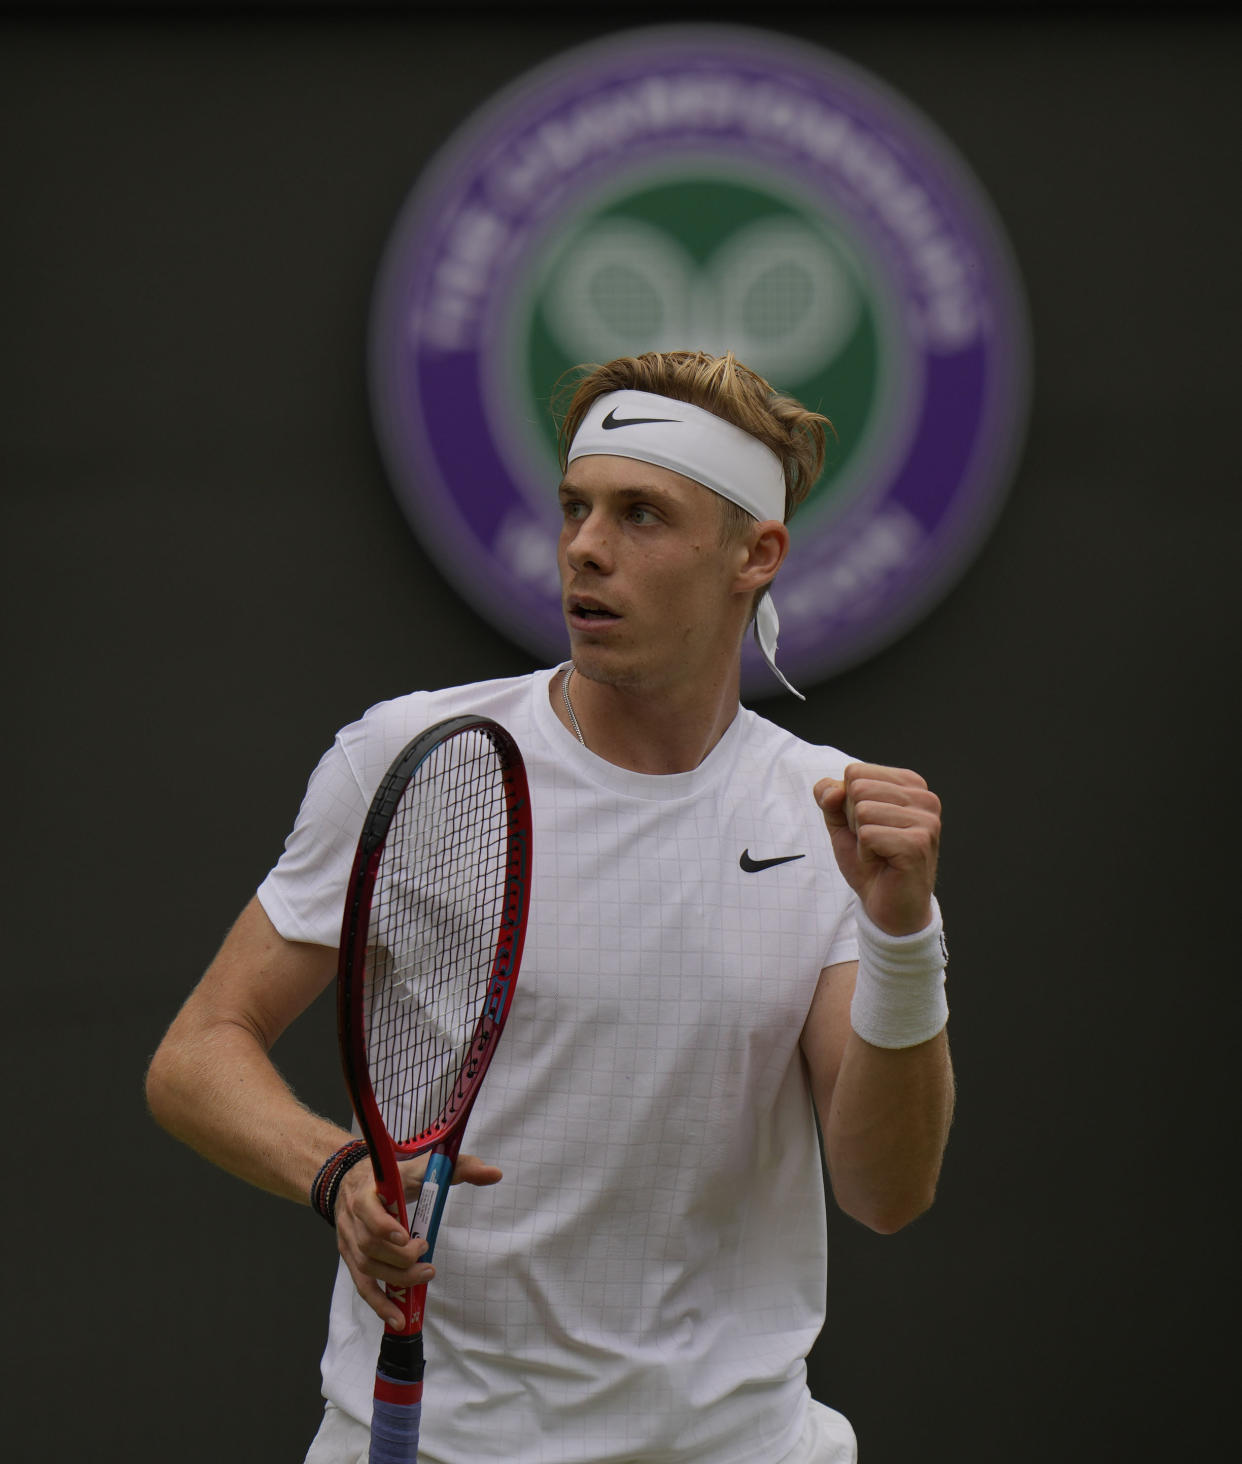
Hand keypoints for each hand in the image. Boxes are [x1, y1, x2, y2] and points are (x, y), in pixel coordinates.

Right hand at [334, 1151, 502, 1326]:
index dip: (383, 1226)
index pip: (367, 1209)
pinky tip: (397, 1319)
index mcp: (368, 1191)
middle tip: (426, 1256)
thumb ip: (460, 1167)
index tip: (406, 1236)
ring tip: (424, 1277)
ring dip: (396, 1278)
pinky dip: (379, 1304)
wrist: (356, 1180)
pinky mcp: (353, 1260)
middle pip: (370, 1245)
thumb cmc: (397, 1175)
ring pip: (367, 1267)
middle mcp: (353, 1218)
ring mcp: (350, 1241)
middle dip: (400, 1257)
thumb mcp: (425, 1166)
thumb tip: (494, 1174)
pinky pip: (363, 1286)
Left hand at [814, 762, 940, 936]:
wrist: (887, 907)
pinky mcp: (918, 844)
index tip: (867, 826)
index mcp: (910, 784)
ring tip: (879, 853)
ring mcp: (926, 820)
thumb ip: (830, 797)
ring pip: (862, 810)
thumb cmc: (870, 861)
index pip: (855, 772)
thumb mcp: (842, 823)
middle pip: (858, 788)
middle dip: (853, 820)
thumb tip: (833, 789)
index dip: (848, 803)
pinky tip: (883, 863)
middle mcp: (924, 797)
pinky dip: (865, 853)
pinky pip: (868, 835)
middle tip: (872, 842)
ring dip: (860, 838)